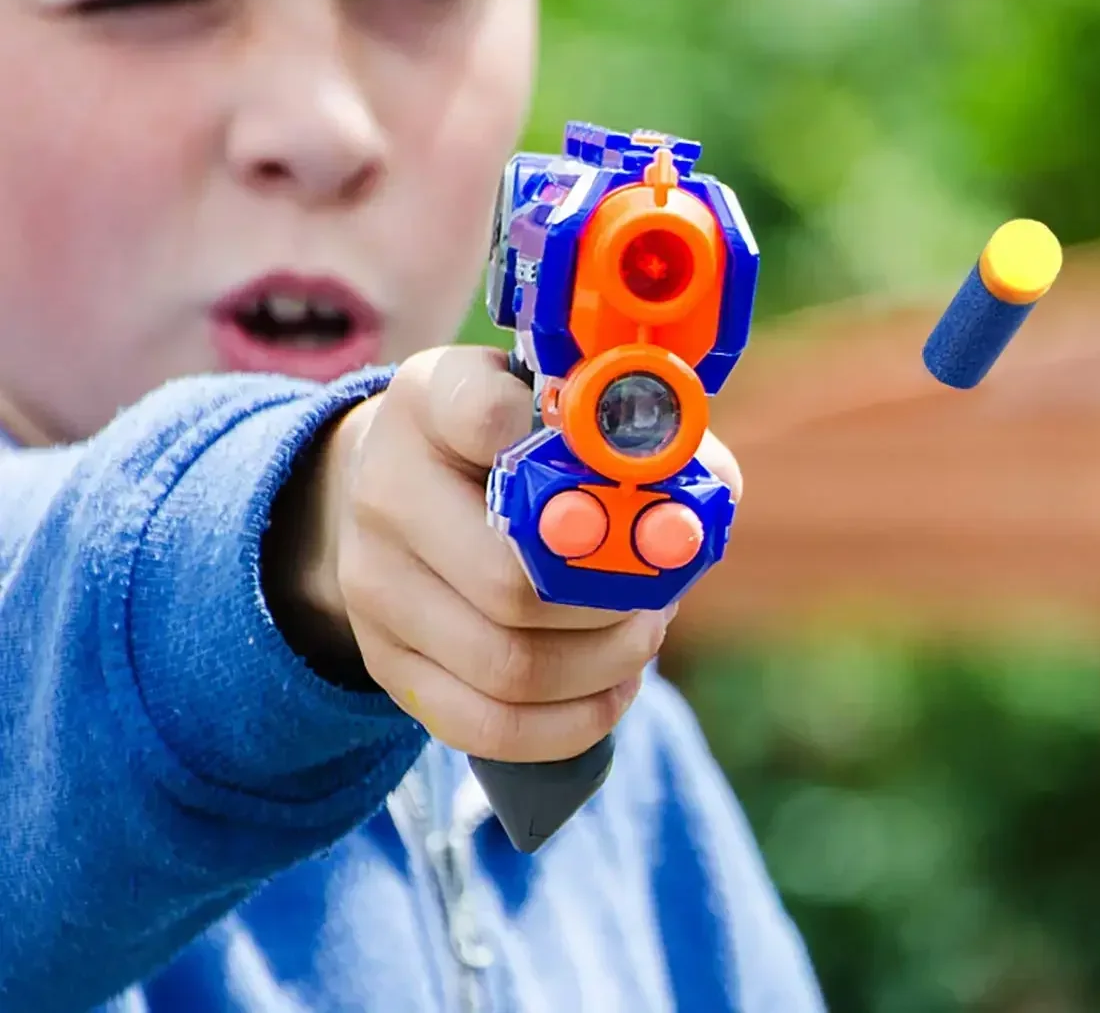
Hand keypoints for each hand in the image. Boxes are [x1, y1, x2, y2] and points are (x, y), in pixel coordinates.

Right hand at [275, 345, 740, 763]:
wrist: (397, 477)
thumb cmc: (506, 433)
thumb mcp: (552, 396)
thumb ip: (633, 432)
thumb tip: (702, 506)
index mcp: (432, 399)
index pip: (487, 418)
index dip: (572, 449)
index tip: (628, 466)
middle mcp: (387, 489)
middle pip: (513, 581)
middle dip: (614, 598)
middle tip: (660, 588)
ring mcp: (374, 585)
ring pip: (509, 666)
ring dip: (606, 661)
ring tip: (643, 630)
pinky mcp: (387, 661)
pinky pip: (488, 725)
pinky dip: (572, 720)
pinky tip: (611, 685)